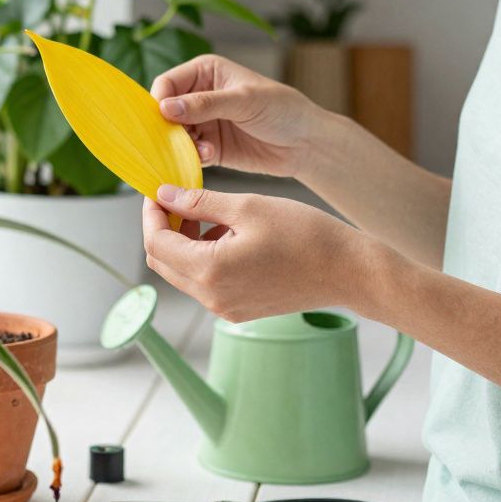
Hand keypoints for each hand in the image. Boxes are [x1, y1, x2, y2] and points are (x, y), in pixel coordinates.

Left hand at [142, 184, 374, 321]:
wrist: (348, 271)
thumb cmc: (305, 235)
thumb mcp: (248, 207)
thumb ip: (200, 202)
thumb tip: (165, 195)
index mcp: (209, 271)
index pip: (155, 243)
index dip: (151, 214)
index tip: (158, 191)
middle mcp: (211, 297)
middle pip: (162, 262)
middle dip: (163, 228)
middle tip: (179, 199)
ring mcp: (224, 308)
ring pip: (182, 273)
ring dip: (184, 243)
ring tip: (209, 214)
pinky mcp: (238, 310)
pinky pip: (204, 283)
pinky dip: (203, 258)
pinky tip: (226, 235)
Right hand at [151, 54, 327, 177]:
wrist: (305, 143)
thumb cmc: (282, 109)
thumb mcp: (243, 101)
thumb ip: (204, 104)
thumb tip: (166, 107)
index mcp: (205, 72)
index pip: (167, 83)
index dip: (159, 100)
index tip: (162, 119)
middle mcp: (199, 95)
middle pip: (165, 111)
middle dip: (168, 127)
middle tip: (180, 139)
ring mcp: (203, 122)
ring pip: (173, 134)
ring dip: (182, 144)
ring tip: (204, 149)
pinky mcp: (209, 146)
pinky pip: (188, 153)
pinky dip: (192, 156)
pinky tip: (210, 155)